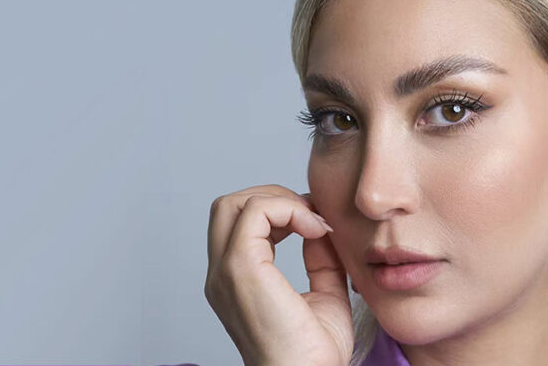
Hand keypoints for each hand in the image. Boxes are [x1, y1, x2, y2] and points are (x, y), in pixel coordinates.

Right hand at [204, 184, 351, 365]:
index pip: (239, 224)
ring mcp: (226, 272)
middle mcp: (222, 275)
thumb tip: (320, 226)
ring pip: (234, 203)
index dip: (278, 211)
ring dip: (279, 200)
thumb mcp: (324, 294)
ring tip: (313, 222)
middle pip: (228, 206)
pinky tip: (315, 229)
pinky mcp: (241, 269)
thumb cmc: (315, 353)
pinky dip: (288, 209)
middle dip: (273, 198)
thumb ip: (320, 259)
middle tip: (311, 216)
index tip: (316, 224)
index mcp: (236, 282)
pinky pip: (254, 212)